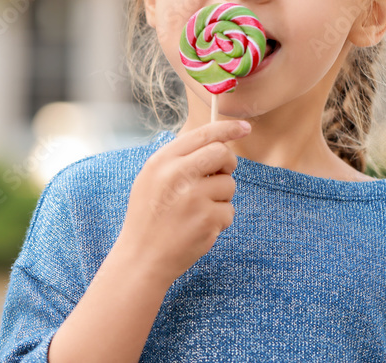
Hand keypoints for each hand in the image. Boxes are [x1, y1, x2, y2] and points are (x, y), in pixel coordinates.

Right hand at [114, 120, 247, 286]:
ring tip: (198, 211)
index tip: (244, 127)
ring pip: (229, 184)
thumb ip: (179, 159)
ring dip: (221, 197)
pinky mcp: (207, 219)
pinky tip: (200, 228)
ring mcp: (194, 197)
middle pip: (221, 153)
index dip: (228, 128)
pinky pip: (229, 210)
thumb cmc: (150, 217)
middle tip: (221, 175)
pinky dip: (220, 219)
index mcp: (162, 161)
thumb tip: (217, 142)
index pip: (202, 134)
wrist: (142, 258)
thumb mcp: (152, 179)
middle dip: (228, 163)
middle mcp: (178, 174)